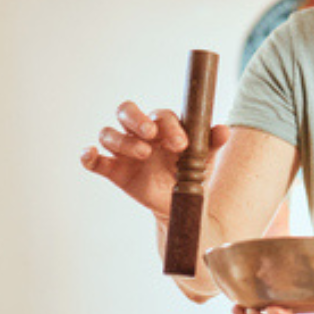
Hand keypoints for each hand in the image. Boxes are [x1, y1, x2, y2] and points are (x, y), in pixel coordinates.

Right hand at [81, 101, 230, 218]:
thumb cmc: (190, 172)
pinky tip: (91, 156)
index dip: (168, 125)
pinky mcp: (113, 170)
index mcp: (161, 125)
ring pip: (109, 134)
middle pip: (126, 111)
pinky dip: (89, 156)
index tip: (181, 144)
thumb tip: (224, 130)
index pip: (159, 115)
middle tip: (151, 134)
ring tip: (143, 154)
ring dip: (123, 141)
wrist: (180, 202)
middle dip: (136, 119)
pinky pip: (95, 160)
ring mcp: (124, 150)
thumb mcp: (204, 158)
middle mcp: (139, 132)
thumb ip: (211, 142)